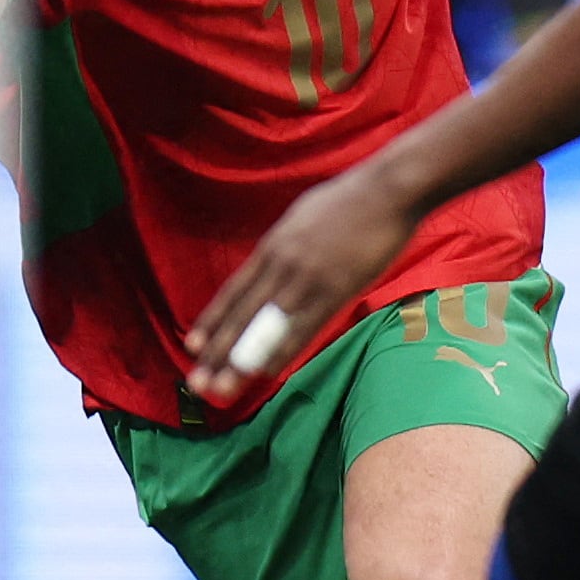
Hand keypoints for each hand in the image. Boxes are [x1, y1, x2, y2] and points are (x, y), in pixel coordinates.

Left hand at [183, 167, 420, 405]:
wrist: (387, 190)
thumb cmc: (351, 199)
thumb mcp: (302, 217)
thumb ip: (285, 244)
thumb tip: (273, 261)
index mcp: (273, 246)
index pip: (234, 292)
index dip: (212, 321)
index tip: (192, 345)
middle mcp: (282, 265)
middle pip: (242, 316)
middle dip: (216, 352)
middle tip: (196, 382)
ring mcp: (307, 279)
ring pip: (265, 329)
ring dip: (240, 363)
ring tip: (221, 389)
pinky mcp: (336, 290)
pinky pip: (303, 329)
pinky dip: (282, 353)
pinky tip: (265, 373)